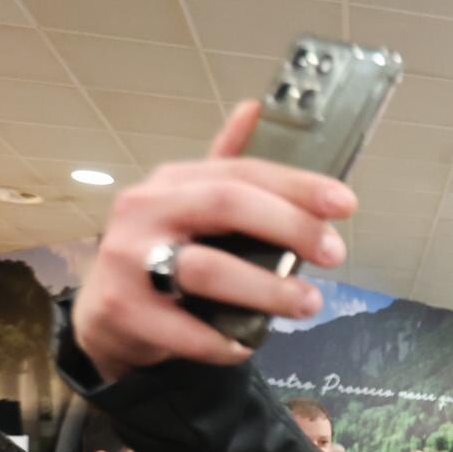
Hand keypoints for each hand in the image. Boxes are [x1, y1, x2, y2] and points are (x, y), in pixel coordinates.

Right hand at [72, 101, 356, 381]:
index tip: (346, 203)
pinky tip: (247, 344)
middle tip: (335, 253)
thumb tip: (257, 108)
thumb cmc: (163, 256)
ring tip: (307, 303)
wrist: (106, 314)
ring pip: (206, 269)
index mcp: (173, 181)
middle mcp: (145, 210)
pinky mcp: (122, 309)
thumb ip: (227, 166)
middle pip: (225, 204)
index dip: (297, 185)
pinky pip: (184, 330)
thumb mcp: (190, 205)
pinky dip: (222, 341)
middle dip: (289, 227)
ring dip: (267, 289)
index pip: (241, 171)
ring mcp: (127, 259)